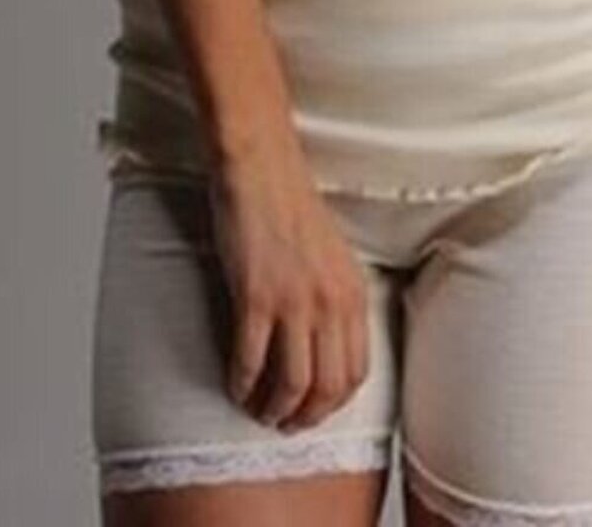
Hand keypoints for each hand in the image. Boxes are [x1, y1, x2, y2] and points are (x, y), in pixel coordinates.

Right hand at [207, 131, 371, 432]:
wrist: (261, 168)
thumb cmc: (290, 207)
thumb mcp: (332, 256)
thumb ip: (335, 299)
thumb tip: (325, 347)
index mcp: (353, 292)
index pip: (356, 371)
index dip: (334, 403)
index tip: (315, 412)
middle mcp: (330, 301)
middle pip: (327, 387)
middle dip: (305, 416)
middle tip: (284, 423)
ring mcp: (294, 301)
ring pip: (292, 384)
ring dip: (273, 409)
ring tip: (258, 411)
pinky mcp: (256, 297)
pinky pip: (251, 361)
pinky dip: (241, 384)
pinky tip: (234, 386)